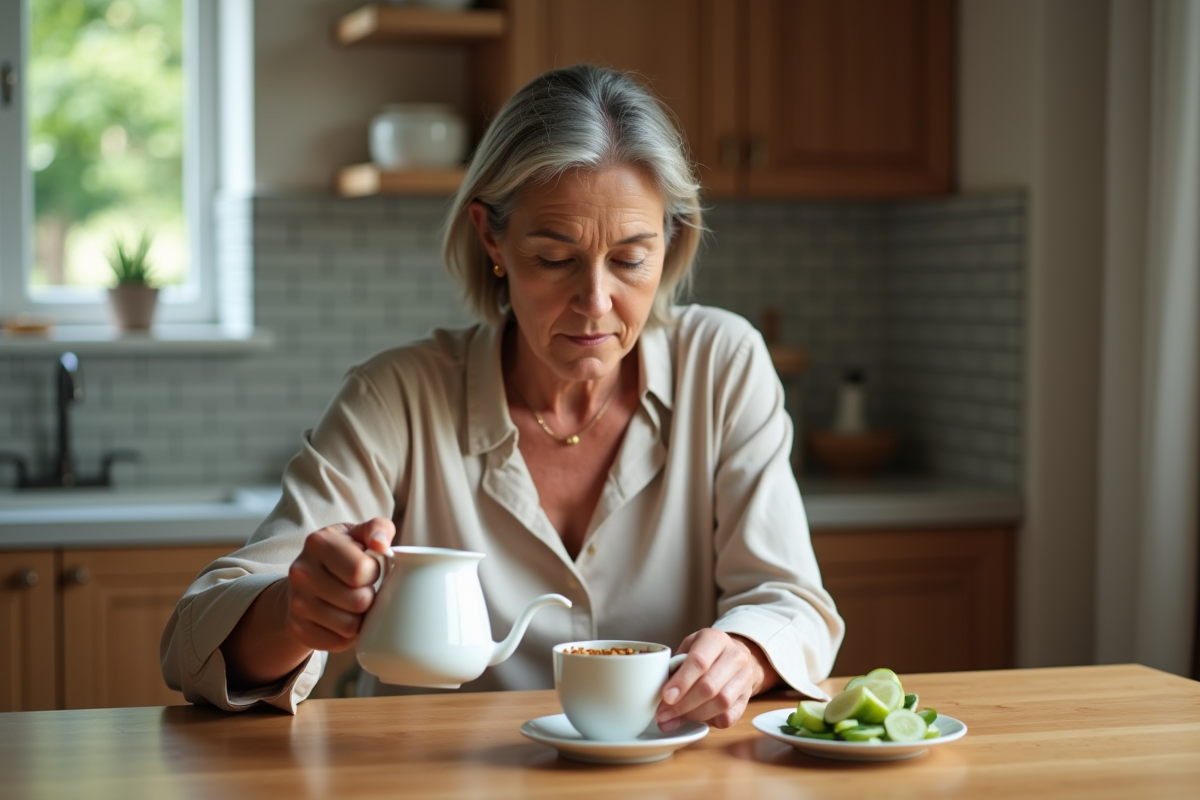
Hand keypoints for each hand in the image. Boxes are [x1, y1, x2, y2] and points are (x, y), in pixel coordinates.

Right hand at [283, 518, 395, 651]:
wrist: (307, 577)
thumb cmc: (345, 553)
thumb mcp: (360, 533)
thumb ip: (378, 529)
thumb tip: (381, 544)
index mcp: (318, 542)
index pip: (361, 570)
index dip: (374, 573)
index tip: (369, 569)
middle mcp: (301, 571)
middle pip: (358, 601)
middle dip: (370, 597)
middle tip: (364, 590)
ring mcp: (296, 602)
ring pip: (349, 626)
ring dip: (360, 619)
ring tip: (355, 605)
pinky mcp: (296, 628)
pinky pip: (337, 643)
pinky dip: (347, 636)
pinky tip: (344, 619)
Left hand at [655, 629, 779, 730]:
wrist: (736, 655)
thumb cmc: (705, 652)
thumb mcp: (688, 648)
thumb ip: (674, 668)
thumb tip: (657, 698)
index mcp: (715, 639)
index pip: (699, 661)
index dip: (681, 682)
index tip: (665, 697)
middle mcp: (735, 656)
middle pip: (709, 686)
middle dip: (683, 705)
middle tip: (663, 715)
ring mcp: (745, 677)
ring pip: (721, 703)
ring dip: (693, 715)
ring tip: (674, 719)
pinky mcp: (747, 697)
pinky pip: (730, 716)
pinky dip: (711, 721)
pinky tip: (696, 720)